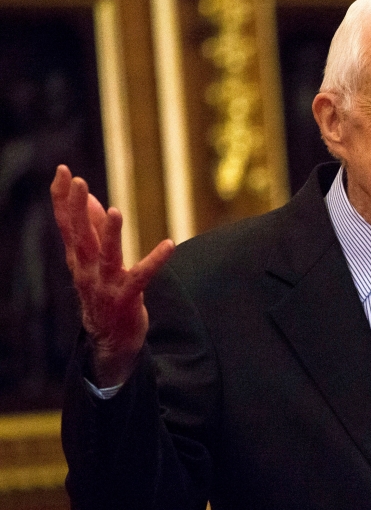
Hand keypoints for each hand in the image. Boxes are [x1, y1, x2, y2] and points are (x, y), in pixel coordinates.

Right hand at [50, 165, 174, 385]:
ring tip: (114, 210)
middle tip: (78, 181)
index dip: (62, 198)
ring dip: (109, 233)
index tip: (63, 170)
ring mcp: (106, 285)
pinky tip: (169, 244)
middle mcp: (87, 270)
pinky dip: (155, 260)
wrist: (110, 339)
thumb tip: (88, 199)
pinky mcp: (127, 298)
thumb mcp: (92, 262)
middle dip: (77, 208)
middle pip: (80, 236)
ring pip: (107, 256)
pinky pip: (142, 276)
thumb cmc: (103, 293)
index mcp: (78, 259)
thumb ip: (91, 230)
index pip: (67, 224)